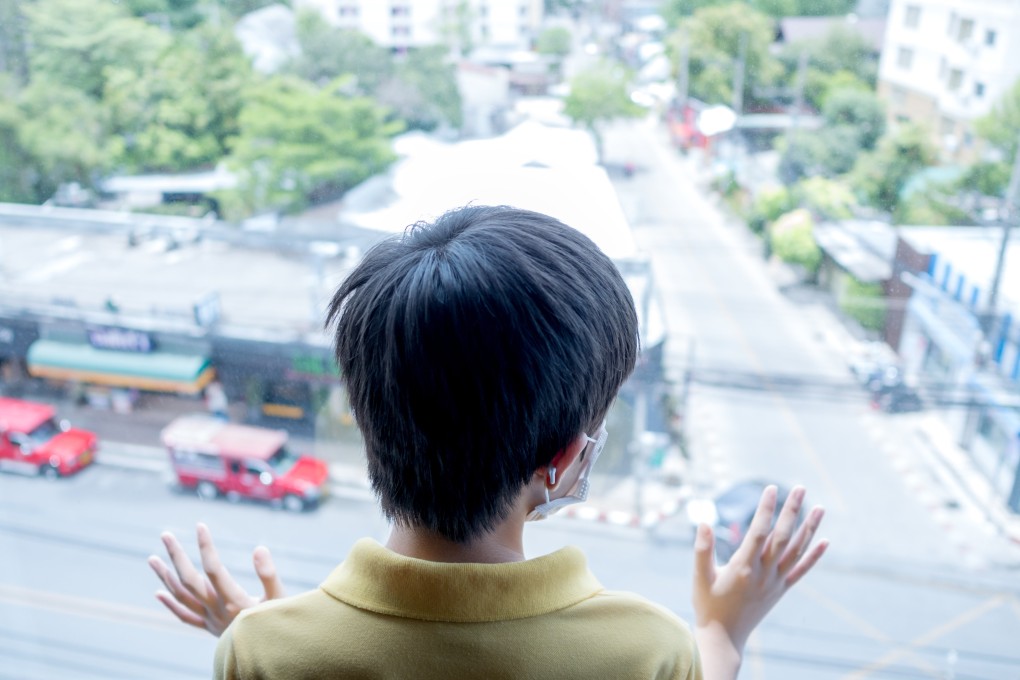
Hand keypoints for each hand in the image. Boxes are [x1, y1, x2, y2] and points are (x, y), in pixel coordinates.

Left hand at [148, 522, 284, 635]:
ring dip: (165, 577)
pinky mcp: (210, 627)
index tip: (200, 525)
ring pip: (182, 597)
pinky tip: (158, 592)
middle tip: (165, 534)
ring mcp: (210, 620)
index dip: (205, 546)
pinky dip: (170, 604)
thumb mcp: (280, 599)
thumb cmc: (279, 625)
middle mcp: (217, 610)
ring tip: (152, 558)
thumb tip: (258, 548)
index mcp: (234, 601)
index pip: (213, 568)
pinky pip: (185, 616)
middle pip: (189, 581)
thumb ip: (268, 574)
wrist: (271, 656)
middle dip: (176, 556)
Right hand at [691, 486, 826, 677]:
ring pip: (797, 551)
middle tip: (800, 488)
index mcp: (743, 568)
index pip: (758, 531)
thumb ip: (702, 550)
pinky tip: (825, 541)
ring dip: (810, 528)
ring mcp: (775, 582)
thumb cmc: (708, 605)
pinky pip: (801, 571)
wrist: (724, 637)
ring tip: (819, 507)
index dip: (766, 509)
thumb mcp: (700, 577)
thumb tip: (703, 522)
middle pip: (783, 537)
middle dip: (792, 510)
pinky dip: (814, 556)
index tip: (770, 488)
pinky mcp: (780, 590)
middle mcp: (764, 574)